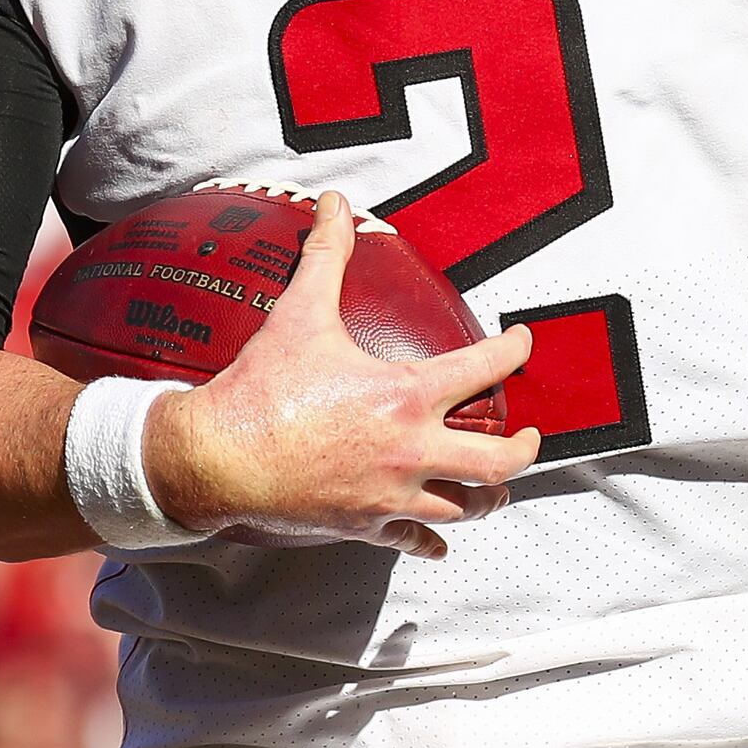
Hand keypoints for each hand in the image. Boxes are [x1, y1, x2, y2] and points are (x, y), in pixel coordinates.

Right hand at [147, 193, 540, 556]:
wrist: (217, 459)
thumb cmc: (261, 391)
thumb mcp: (299, 314)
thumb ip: (326, 256)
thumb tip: (334, 205)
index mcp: (406, 396)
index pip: (484, 368)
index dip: (514, 350)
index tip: (523, 343)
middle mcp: (411, 451)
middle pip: (496, 461)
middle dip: (523, 449)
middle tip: (530, 436)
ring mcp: (391, 495)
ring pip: (465, 507)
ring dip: (487, 497)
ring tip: (495, 488)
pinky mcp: (365, 526)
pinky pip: (413, 542)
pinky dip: (431, 542)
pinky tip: (439, 542)